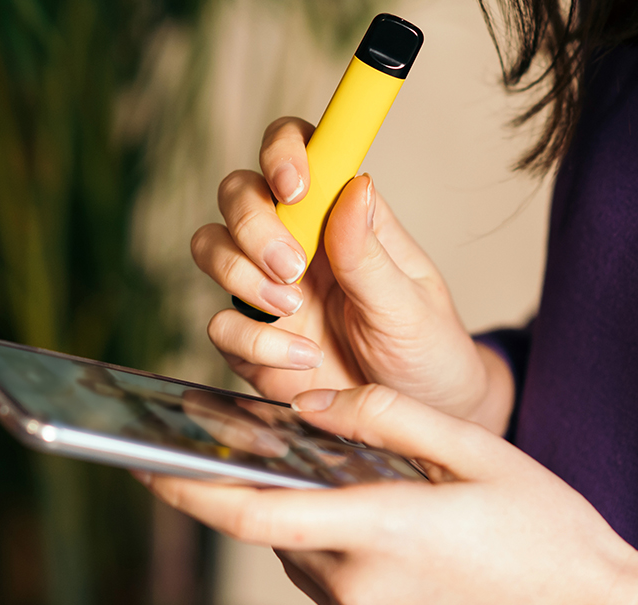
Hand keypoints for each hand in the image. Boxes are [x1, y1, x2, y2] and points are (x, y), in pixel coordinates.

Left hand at [141, 385, 637, 604]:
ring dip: (292, 511)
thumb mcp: (474, 451)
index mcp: (379, 531)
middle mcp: (359, 585)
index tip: (142, 464)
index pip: (253, 515)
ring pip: (297, 552)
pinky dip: (323, 537)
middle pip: (270, 529)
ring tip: (318, 466)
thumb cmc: (546, 531)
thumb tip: (312, 405)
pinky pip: (328, 576)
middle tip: (250, 436)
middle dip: (251, 485)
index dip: (188, 490)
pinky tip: (358, 506)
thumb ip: (385, 417)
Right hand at [191, 117, 513, 432]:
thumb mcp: (411, 306)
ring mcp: (268, 291)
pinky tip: (303, 359)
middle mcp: (298, 243)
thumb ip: (371, 254)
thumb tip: (355, 186)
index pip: (301, 150)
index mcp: (342, 217)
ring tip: (291, 308)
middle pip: (239, 193)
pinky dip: (253, 341)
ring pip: (211, 246)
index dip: (283, 151)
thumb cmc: (426, 351)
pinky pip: (220, 325)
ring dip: (240, 273)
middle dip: (253, 223)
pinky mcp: (252, 342)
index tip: (294, 185)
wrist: (419, 421)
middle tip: (292, 267)